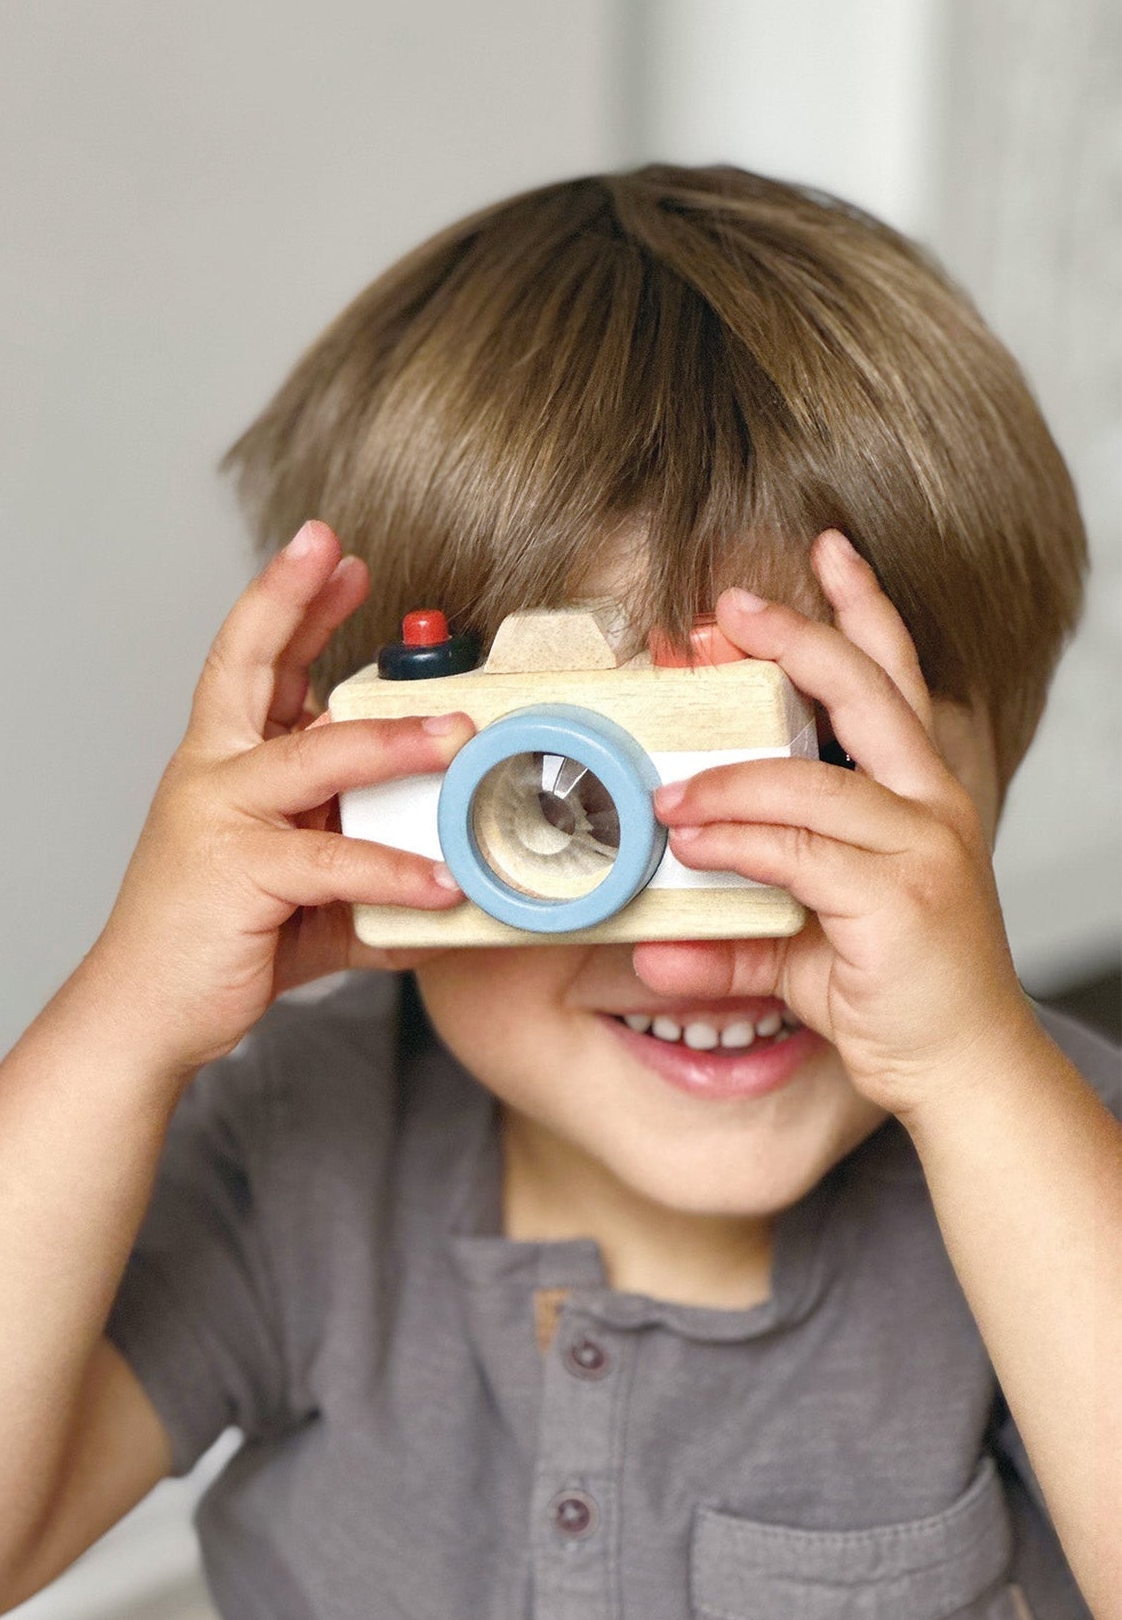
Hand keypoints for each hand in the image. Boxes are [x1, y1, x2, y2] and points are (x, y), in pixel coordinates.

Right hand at [92, 522, 470, 1070]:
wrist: (146, 1011)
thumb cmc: (219, 941)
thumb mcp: (300, 887)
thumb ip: (360, 858)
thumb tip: (444, 864)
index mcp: (223, 763)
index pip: (255, 663)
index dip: (291, 604)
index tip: (331, 555)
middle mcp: (212, 774)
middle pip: (250, 667)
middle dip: (293, 604)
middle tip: (339, 558)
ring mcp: (219, 818)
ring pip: (315, 758)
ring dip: (393, 741)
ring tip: (458, 734)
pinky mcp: (239, 874)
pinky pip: (333, 861)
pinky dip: (393, 870)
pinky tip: (442, 882)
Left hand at [634, 530, 1035, 1122]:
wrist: (962, 1067)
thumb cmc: (895, 992)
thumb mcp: (806, 944)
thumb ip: (740, 926)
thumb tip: (657, 940)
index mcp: (919, 793)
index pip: (897, 676)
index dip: (863, 608)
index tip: (822, 551)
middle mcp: (931, 805)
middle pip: (868, 691)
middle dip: (797, 637)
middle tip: (725, 606)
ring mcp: (922, 847)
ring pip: (811, 783)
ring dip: (727, 779)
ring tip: (664, 793)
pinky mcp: (900, 898)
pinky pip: (799, 851)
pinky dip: (737, 839)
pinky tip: (691, 839)